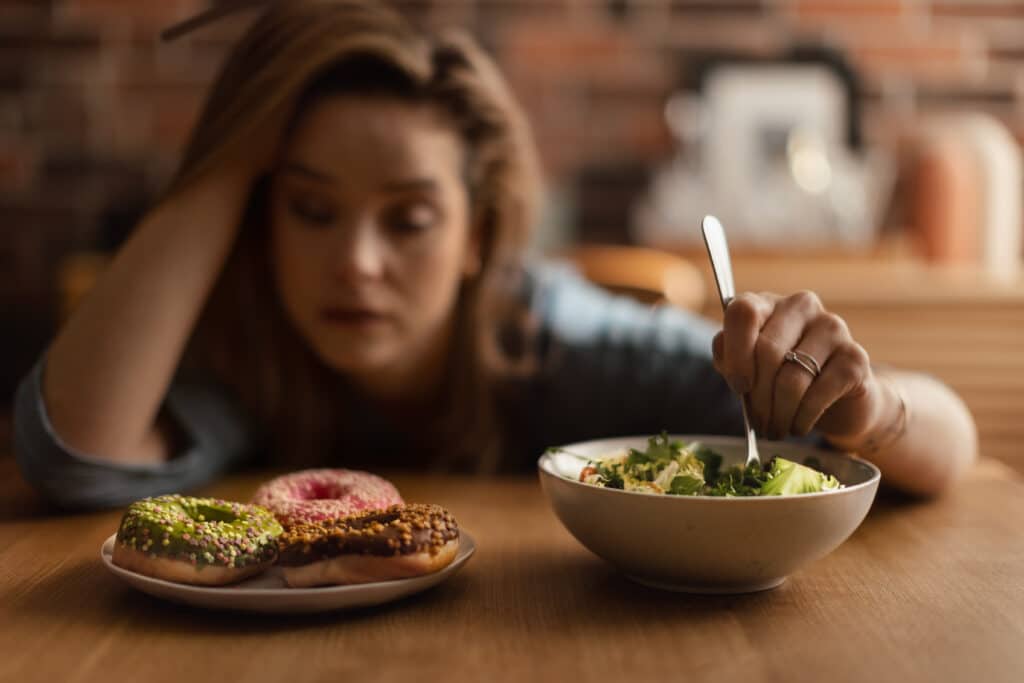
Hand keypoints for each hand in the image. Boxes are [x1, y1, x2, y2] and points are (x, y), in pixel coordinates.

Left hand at [711, 291, 894, 444]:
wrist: (838, 400)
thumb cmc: (780, 380)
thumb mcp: (746, 367)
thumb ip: (729, 358)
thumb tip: (729, 361)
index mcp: (768, 303)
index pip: (743, 312)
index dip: (736, 353)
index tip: (739, 387)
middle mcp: (802, 306)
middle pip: (767, 351)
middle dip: (758, 397)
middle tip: (759, 423)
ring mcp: (833, 328)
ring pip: (791, 378)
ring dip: (779, 413)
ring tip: (776, 430)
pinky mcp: (855, 357)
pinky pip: (818, 394)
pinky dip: (802, 418)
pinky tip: (798, 426)